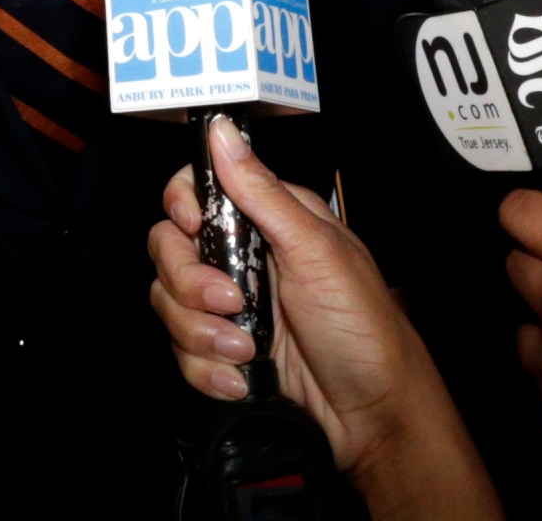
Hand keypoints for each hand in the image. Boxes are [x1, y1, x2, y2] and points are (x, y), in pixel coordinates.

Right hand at [150, 117, 500, 518]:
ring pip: (169, 304)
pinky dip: (208, 370)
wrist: (372, 412)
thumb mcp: (316, 250)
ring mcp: (230, 307)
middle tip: (233, 302)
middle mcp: (243, 258)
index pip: (196, 191)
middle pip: (169, 249)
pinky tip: (244, 379)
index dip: (183, 208)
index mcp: (267, 220)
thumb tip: (222, 131)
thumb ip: (261, 192)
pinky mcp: (223, 351)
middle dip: (192, 284)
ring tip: (249, 352)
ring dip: (202, 335)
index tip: (194, 229)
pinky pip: (182, 352)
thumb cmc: (362, 325)